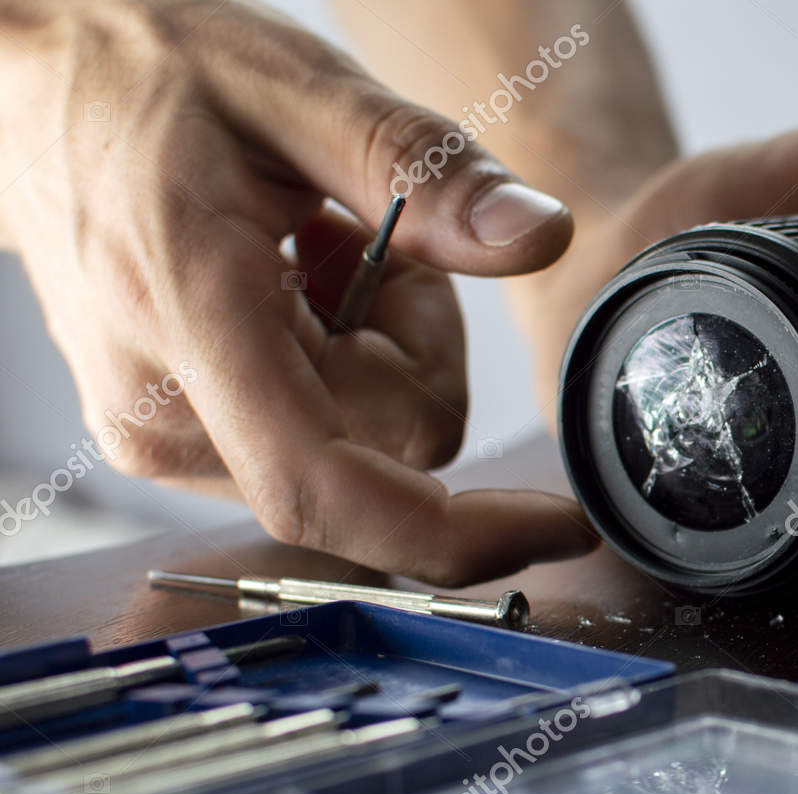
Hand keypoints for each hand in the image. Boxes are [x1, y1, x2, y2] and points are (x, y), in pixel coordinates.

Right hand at [0, 0, 595, 585]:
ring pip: (369, 446)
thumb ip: (425, 172)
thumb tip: (539, 238)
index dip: (464, 532)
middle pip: (395, 451)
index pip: (335, 494)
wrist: (25, 84)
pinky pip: (323, 434)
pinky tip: (285, 286)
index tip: (561, 523)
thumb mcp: (297, 89)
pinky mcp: (175, 438)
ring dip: (378, 351)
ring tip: (305, 255)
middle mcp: (166, 416)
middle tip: (359, 244)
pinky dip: (339, 363)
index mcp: (192, 328)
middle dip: (417, 348)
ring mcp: (162, 437)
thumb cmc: (141, 73)